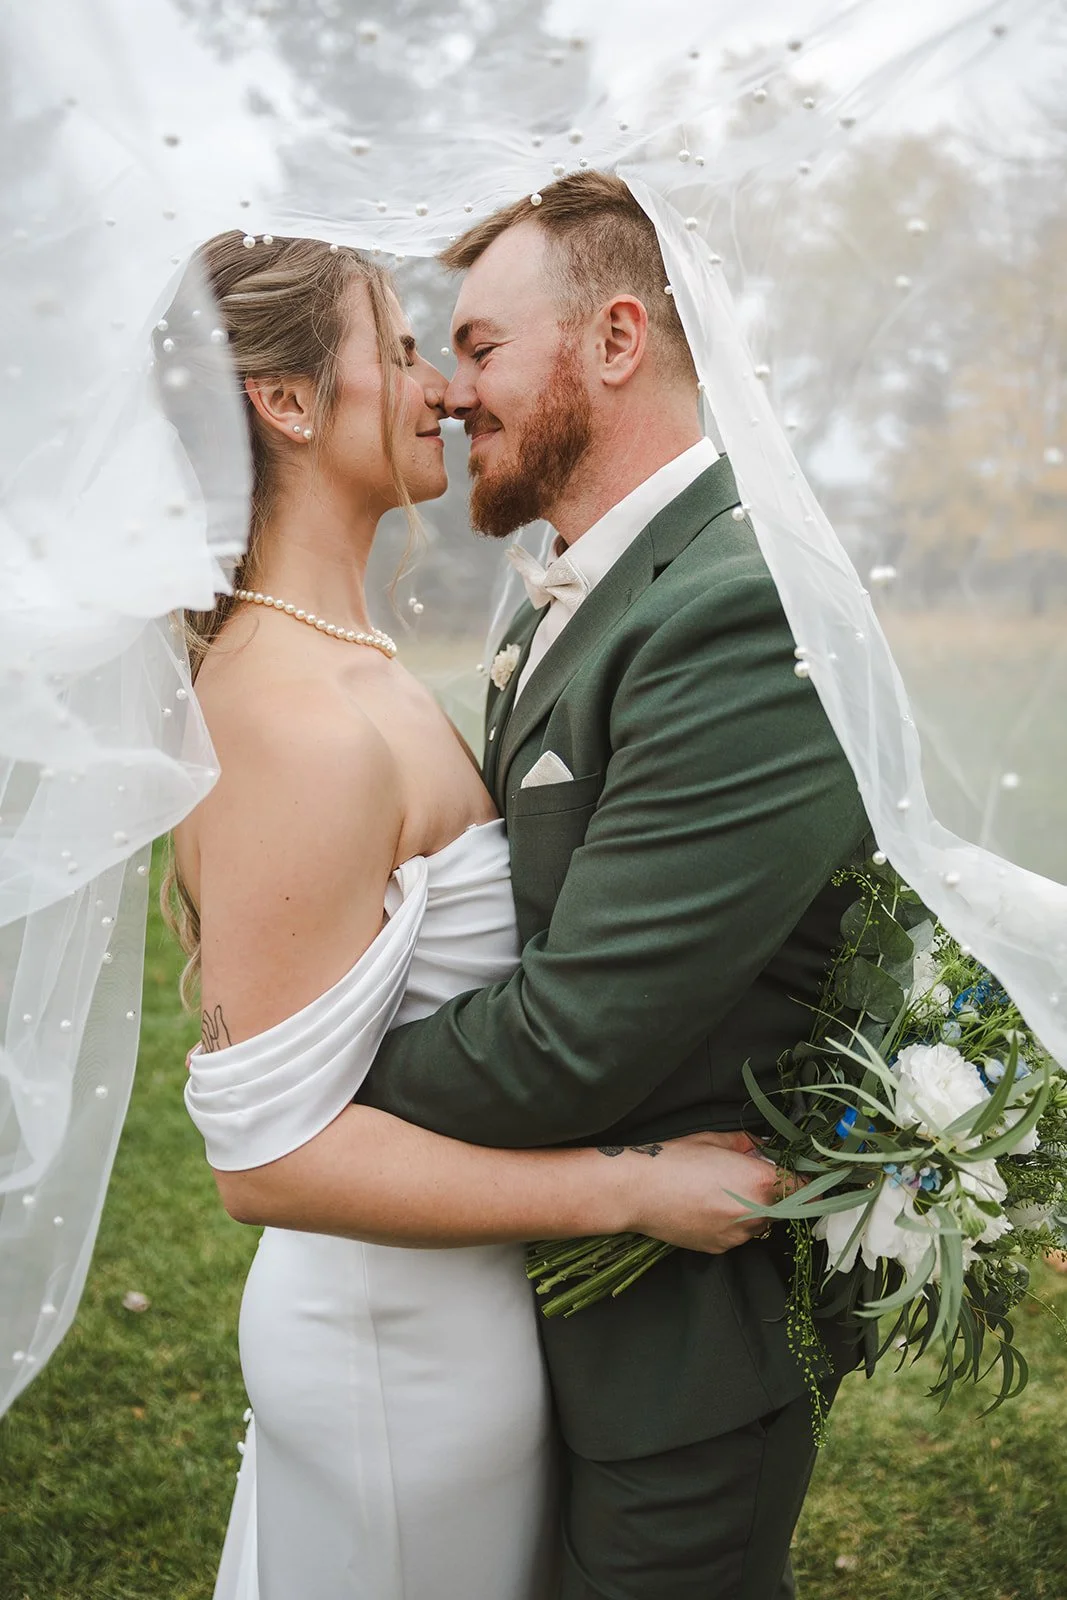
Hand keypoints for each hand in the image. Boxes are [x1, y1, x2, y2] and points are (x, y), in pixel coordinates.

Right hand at [627, 1131, 797, 1254]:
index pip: (807, 1190)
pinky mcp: (721, 1248)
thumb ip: (749, 1144)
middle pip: (785, 1207)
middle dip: (776, 1193)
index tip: (807, 1179)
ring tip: (721, 1193)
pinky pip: (739, 1234)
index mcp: (761, 1182)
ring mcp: (739, 1235)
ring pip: (762, 1222)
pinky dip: (733, 1223)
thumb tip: (763, 1148)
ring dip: (754, 1209)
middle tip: (750, 1178)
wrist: (638, 1191)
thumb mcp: (716, 1139)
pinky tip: (708, 1207)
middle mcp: (756, 1213)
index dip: (809, 1183)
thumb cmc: (675, 1159)